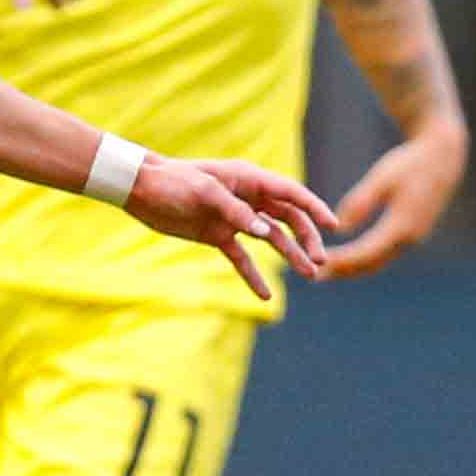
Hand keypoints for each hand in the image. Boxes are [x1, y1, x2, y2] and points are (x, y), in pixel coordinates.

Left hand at [124, 156, 335, 300]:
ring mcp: (234, 218)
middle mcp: (247, 198)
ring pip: (272, 239)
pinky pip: (242, 258)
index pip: (291, 193)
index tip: (334, 224)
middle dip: (307, 239)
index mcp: (248, 179)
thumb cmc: (173, 182)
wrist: (141, 190)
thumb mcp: (205, 193)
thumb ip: (236, 212)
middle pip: (288, 219)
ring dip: (290, 256)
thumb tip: (266, 231)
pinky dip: (254, 275)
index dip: (314, 208)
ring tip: (310, 276)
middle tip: (320, 262)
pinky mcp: (218, 235)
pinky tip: (266, 295)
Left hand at [318, 121, 468, 280]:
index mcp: (401, 226)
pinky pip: (386, 254)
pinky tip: (349, 257)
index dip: (342, 262)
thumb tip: (340, 228)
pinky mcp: (413, 234)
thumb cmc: (410, 164)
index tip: (320, 266)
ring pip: (380, 262)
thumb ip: (361, 203)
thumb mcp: (382, 178)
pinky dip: (366, 259)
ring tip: (328, 271)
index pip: (365, 253)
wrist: (443, 159)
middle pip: (372, 264)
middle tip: (317, 277)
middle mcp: (410, 239)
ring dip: (354, 268)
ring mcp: (414, 239)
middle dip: (344, 271)